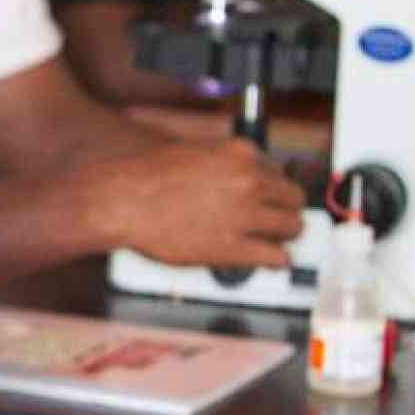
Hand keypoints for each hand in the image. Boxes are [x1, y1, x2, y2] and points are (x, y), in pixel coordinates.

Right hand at [91, 139, 305, 268]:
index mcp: (239, 153)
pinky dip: (277, 261)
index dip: (271, 188)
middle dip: (286, 210)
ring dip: (286, 236)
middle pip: (293, 198)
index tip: (267, 197)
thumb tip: (236, 174)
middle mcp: (248, 180)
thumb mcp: (191, 151)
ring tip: (277, 242)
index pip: (277, 170)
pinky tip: (271, 262)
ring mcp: (244, 214)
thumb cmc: (144, 176)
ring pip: (292, 227)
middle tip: (279, 220)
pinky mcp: (234, 247)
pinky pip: (276, 257)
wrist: (122, 200)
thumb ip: (220, 162)